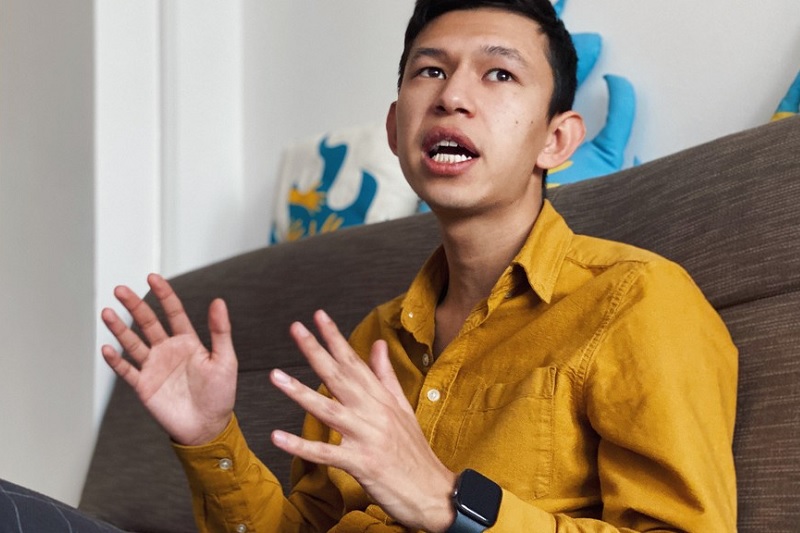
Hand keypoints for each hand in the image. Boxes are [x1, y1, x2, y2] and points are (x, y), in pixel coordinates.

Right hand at [101, 274, 237, 445]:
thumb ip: (220, 331)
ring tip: (107, 313)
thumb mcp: (225, 360)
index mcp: (188, 341)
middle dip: (134, 305)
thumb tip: (219, 301)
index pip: (173, 312)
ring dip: (119, 328)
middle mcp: (168, 350)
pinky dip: (116, 360)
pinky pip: (127, 370)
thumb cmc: (220, 394)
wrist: (208, 427)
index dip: (163, 294)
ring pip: (133, 342)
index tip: (152, 278)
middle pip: (148, 322)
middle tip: (121, 290)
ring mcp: (154, 367)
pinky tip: (107, 347)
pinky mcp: (144, 385)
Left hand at [270, 310, 456, 532]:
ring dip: (300, 392)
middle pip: (339, 377)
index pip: (355, 362)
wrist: (433, 491)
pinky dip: (301, 446)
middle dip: (315, 351)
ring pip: (328, 410)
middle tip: (296, 329)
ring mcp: (366, 437)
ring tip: (275, 376)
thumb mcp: (403, 407)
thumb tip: (378, 345)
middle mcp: (373, 412)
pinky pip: (325, 454)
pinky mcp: (361, 464)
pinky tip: (278, 437)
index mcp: (381, 398)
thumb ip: (385, 375)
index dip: (336, 338)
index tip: (318, 317)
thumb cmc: (414, 451)